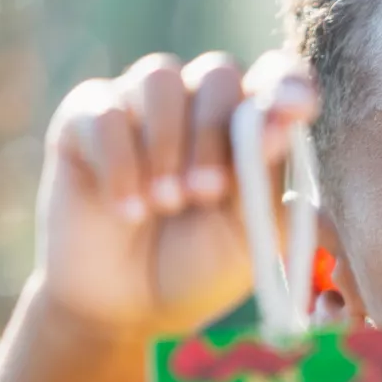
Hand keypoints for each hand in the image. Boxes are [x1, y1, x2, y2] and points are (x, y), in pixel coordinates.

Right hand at [34, 50, 318, 337]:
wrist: (126, 307)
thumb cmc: (199, 266)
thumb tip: (281, 121)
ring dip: (167, 142)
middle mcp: (197, 103)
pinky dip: (120, 163)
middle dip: (214, 133)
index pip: (277, 78)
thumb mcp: (248, 237)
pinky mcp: (84, 120)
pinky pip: (104, 112)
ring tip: (167, 203)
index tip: (297, 107)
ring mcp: (140, 106)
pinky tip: (128, 210)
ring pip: (160, 78)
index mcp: (250, 126)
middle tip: (206, 193)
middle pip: (217, 74)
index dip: (287, 84)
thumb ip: (264, 180)